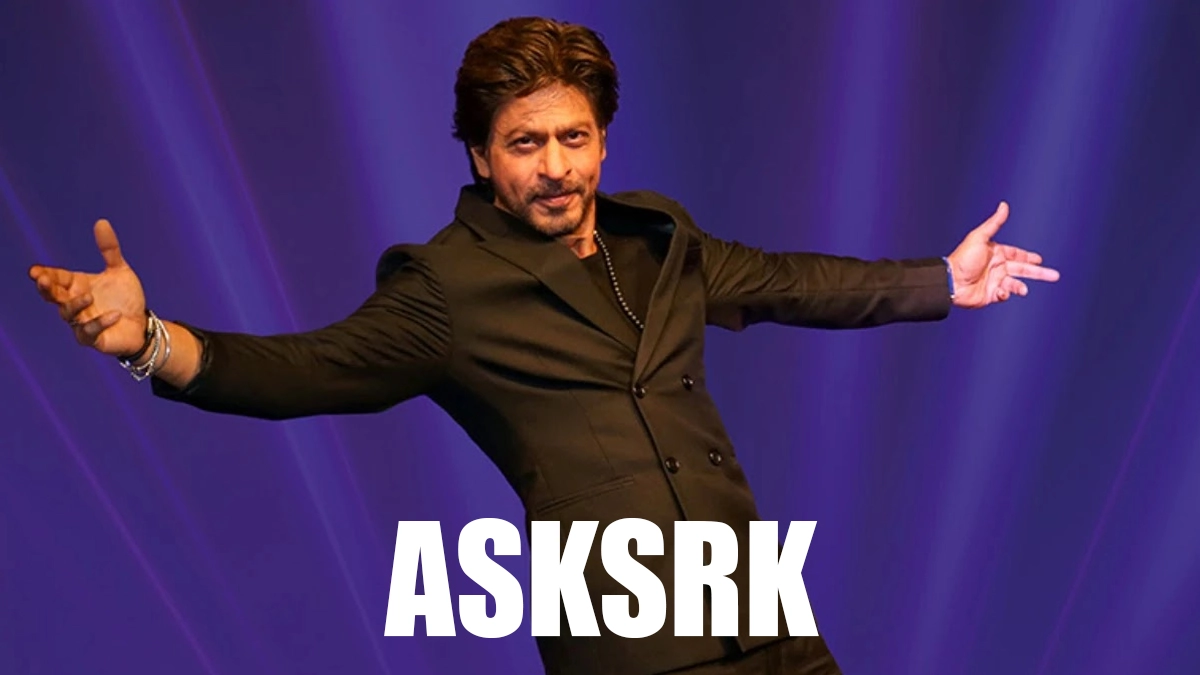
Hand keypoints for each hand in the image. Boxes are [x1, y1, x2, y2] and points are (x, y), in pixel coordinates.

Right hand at [28, 219, 148, 355]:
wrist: (142, 325)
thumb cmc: (126, 299)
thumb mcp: (119, 271)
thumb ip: (109, 249)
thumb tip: (102, 221)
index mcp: (77, 286)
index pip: (56, 278)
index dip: (45, 274)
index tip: (35, 270)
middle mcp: (75, 304)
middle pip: (53, 296)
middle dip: (46, 288)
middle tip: (42, 280)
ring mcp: (81, 322)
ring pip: (68, 314)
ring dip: (75, 304)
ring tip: (89, 295)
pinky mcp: (93, 339)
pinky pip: (89, 332)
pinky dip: (100, 323)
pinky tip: (115, 315)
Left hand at [946, 202, 1059, 308]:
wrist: (950, 282)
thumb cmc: (962, 259)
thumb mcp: (979, 238)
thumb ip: (994, 223)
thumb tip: (1004, 205)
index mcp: (996, 254)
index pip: (1016, 255)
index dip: (1027, 257)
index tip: (1039, 259)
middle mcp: (997, 268)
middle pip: (1022, 270)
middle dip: (1038, 273)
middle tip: (1054, 276)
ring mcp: (994, 282)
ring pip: (1015, 285)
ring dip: (1020, 287)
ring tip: (1023, 290)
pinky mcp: (990, 295)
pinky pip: (1004, 295)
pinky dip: (1006, 294)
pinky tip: (1002, 292)